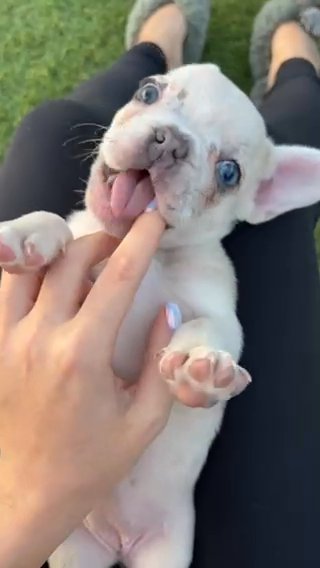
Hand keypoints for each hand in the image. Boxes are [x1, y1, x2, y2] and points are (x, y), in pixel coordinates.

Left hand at [0, 211, 171, 566]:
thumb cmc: (89, 464)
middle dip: (103, 240)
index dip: (141, 240)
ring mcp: (8, 340)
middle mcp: (40, 337)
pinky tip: (45, 280)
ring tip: (83, 257)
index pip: (119, 277)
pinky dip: (26, 274)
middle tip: (121, 244)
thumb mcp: (142, 421)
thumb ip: (159, 361)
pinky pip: (3, 291)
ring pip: (30, 267)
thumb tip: (165, 311)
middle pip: (72, 259)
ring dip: (61, 252)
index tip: (155, 219)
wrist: (25, 495)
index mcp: (83, 355)